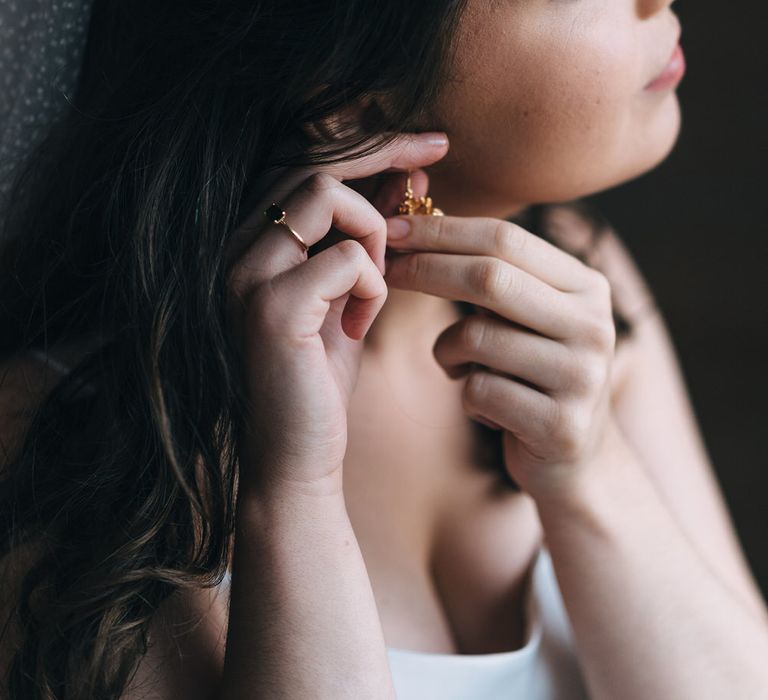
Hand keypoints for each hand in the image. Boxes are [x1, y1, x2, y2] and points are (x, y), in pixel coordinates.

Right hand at [224, 132, 449, 497]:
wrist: (294, 457)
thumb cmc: (320, 380)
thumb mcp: (349, 298)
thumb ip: (367, 241)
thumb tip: (409, 181)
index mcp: (252, 246)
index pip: (304, 164)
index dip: (369, 145)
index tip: (428, 144)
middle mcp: (236, 250)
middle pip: (312, 162)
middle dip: (385, 155)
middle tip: (437, 154)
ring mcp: (245, 275)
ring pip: (326, 195)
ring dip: (375, 233)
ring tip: (379, 283)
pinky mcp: (270, 308)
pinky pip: (348, 258)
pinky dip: (373, 284)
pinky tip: (361, 324)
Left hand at [383, 213, 625, 501]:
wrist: (575, 459)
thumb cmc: (532, 376)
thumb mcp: (528, 319)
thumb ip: (494, 277)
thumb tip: (416, 225)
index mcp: (587, 287)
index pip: (506, 239)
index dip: (441, 230)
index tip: (393, 229)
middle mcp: (594, 326)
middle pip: (489, 278)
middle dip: (425, 269)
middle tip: (384, 271)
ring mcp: (582, 377)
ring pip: (477, 337)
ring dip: (447, 350)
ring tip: (458, 365)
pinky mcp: (561, 425)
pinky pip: (479, 391)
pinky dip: (465, 395)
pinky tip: (485, 405)